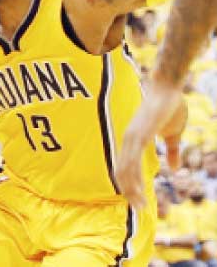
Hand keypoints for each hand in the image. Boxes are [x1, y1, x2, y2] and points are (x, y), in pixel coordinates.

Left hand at [115, 80, 185, 208]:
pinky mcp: (138, 135)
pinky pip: (132, 160)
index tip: (138, 202)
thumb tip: (176, 169)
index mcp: (133, 142)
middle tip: (139, 210)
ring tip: (140, 205)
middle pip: (121, 172)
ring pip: (125, 169)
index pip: (125, 168)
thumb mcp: (173, 134)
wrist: (169, 88)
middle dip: (129, 192)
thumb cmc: (170, 108)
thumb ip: (172, 151)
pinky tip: (139, 189)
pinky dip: (134, 176)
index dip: (130, 186)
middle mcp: (128, 141)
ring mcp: (131, 138)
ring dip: (131, 189)